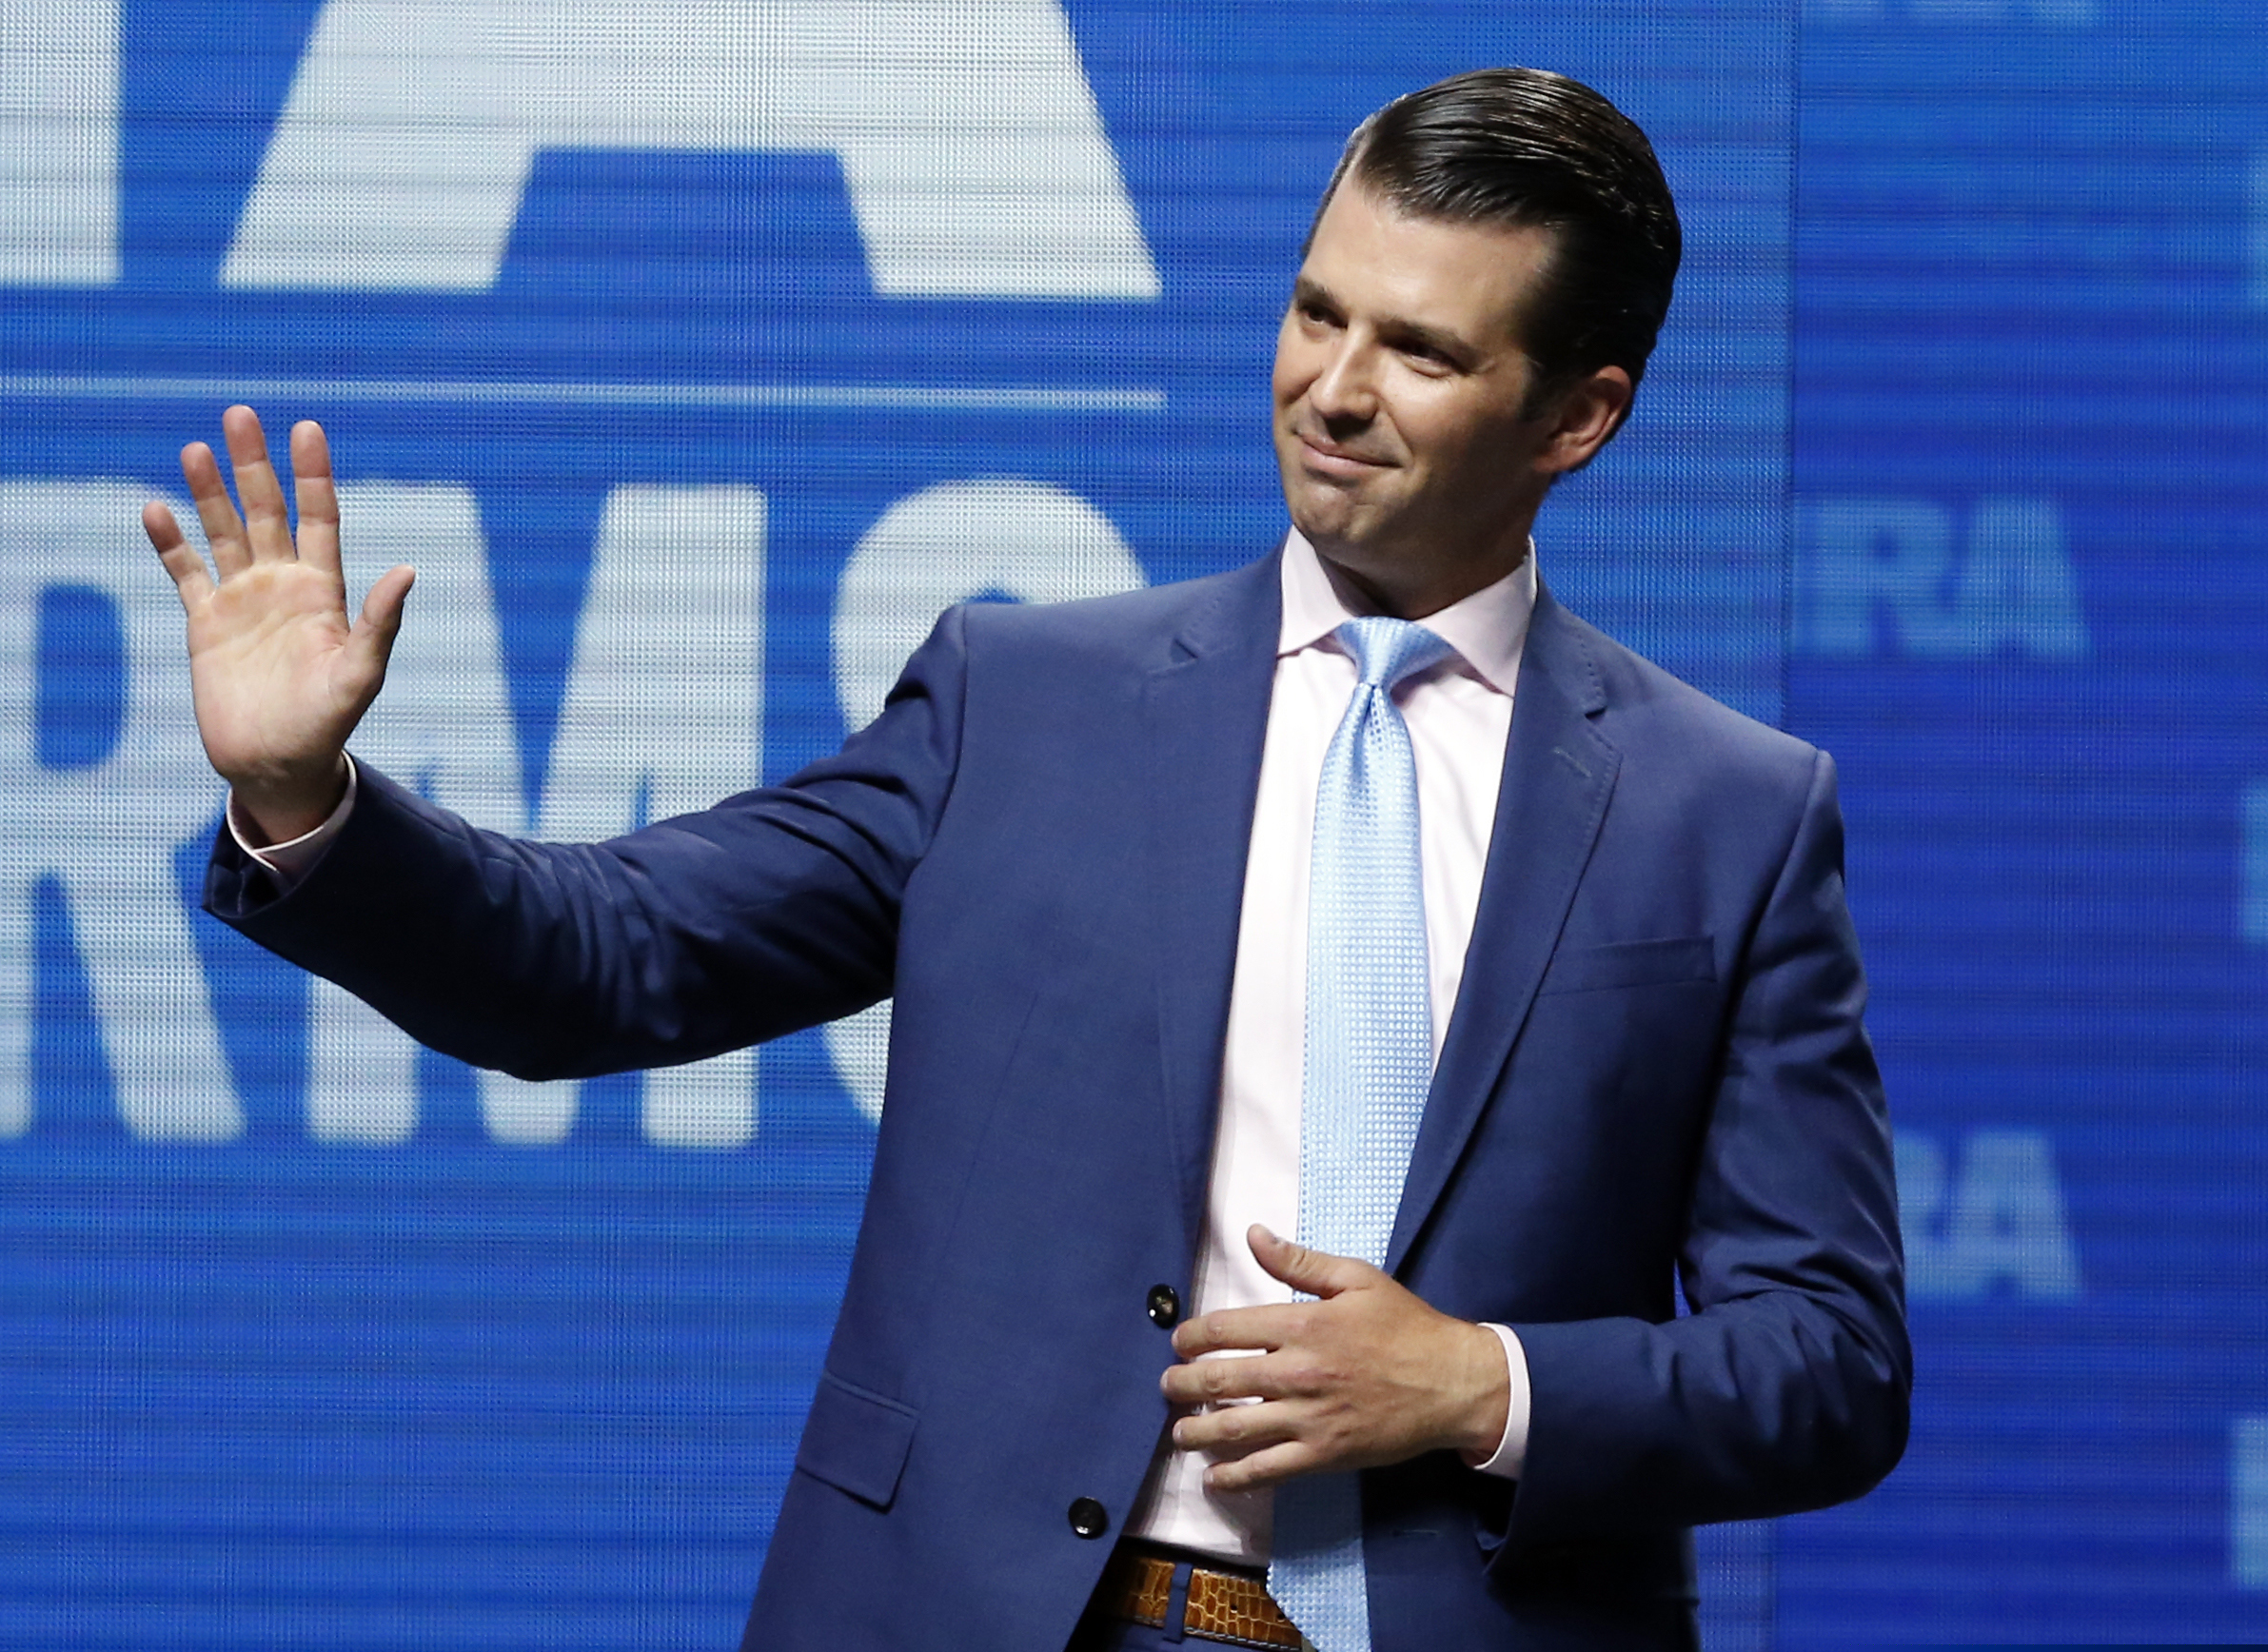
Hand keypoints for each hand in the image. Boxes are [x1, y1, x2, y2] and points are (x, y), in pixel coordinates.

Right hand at [143, 406, 411, 842]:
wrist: (278, 763)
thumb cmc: (327, 722)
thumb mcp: (361, 673)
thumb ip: (380, 622)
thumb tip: (409, 571)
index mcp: (323, 590)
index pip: (319, 518)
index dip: (313, 475)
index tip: (307, 428)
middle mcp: (282, 585)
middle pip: (267, 511)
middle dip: (254, 465)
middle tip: (241, 415)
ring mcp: (242, 601)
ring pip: (223, 531)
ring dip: (209, 492)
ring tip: (197, 448)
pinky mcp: (206, 624)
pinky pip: (185, 573)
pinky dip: (170, 543)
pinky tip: (155, 509)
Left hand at [1159, 1225, 1509, 1492]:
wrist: (1453, 1383)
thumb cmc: (1406, 1326)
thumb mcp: (1357, 1278)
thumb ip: (1300, 1260)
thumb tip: (1253, 1235)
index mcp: (1304, 1324)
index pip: (1227, 1329)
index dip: (1192, 1336)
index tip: (1179, 1341)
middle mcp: (1298, 1372)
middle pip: (1221, 1380)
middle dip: (1184, 1384)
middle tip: (1168, 1385)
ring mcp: (1310, 1418)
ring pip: (1236, 1428)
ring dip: (1198, 1430)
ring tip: (1180, 1430)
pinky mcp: (1324, 1454)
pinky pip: (1269, 1470)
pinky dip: (1235, 1476)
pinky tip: (1214, 1477)